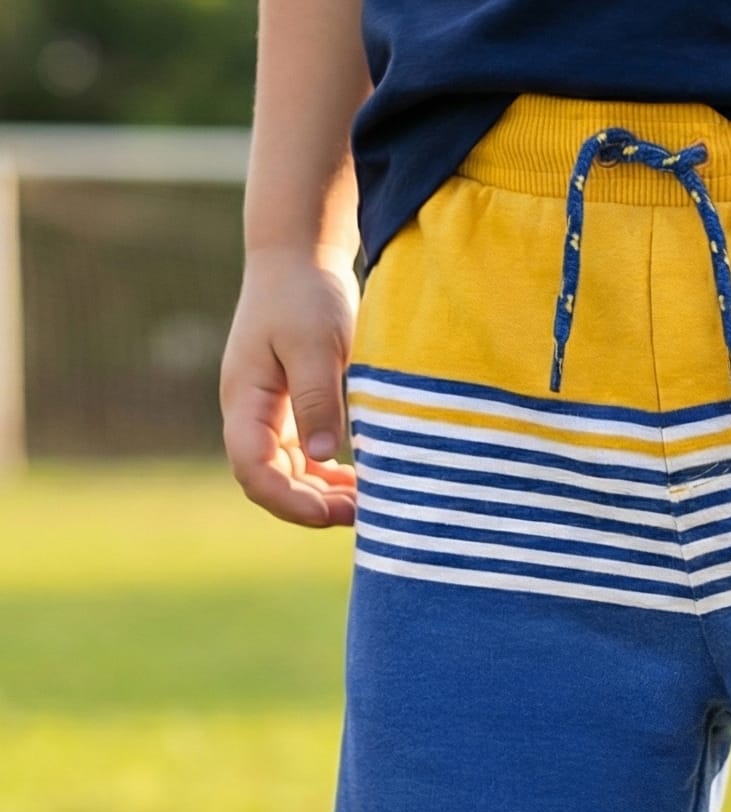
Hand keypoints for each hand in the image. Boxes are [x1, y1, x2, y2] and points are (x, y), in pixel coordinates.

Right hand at [220, 246, 359, 525]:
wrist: (300, 259)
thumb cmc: (304, 295)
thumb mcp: (315, 344)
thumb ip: (317, 400)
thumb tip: (323, 459)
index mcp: (245, 400)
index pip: (252, 469)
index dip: (289, 501)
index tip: (331, 514)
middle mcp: (252, 416)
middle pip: (271, 482)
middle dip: (312, 506)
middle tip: (363, 515)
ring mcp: (271, 417)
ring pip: (291, 476)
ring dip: (324, 496)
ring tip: (368, 504)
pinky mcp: (294, 412)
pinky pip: (307, 461)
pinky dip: (330, 478)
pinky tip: (361, 482)